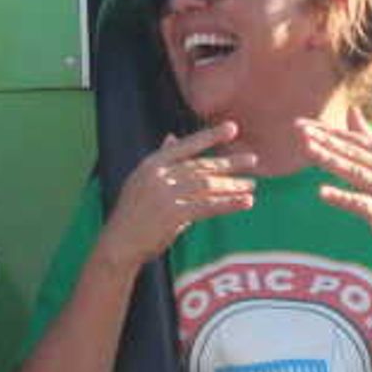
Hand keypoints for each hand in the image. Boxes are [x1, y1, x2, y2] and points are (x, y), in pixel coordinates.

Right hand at [97, 123, 254, 268]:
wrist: (119, 244)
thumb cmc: (132, 213)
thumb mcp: (142, 181)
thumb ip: (161, 161)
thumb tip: (172, 137)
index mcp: (151, 164)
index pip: (186, 146)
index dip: (210, 136)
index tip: (233, 127)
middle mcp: (158, 175)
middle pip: (201, 166)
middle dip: (228, 164)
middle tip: (252, 160)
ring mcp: (165, 194)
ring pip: (207, 185)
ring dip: (232, 185)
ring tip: (251, 185)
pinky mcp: (173, 214)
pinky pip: (208, 206)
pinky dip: (230, 204)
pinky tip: (246, 202)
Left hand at [302, 121, 371, 267]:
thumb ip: (364, 135)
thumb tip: (351, 109)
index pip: (349, 138)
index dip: (324, 131)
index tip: (300, 125)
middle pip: (349, 151)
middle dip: (324, 140)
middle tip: (300, 131)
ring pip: (352, 171)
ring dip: (330, 160)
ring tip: (308, 150)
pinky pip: (358, 203)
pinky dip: (341, 197)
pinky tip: (322, 192)